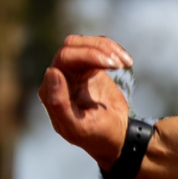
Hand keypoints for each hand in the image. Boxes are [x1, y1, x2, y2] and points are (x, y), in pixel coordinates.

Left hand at [40, 33, 133, 169]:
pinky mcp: (89, 65)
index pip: (62, 61)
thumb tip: (52, 72)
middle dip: (97, 52)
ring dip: (106, 48)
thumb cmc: (95, 136)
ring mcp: (74, 69)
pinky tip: (126, 62)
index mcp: (51, 91)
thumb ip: (59, 104)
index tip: (111, 67)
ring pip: (84, 42)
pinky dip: (113, 50)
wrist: (117, 135)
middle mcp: (59, 76)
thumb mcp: (77, 127)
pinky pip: (96, 46)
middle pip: (72, 47)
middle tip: (118, 65)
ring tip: (125, 63)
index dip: (85, 57)